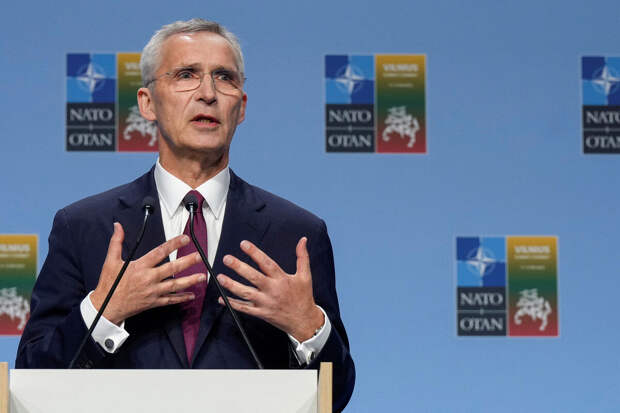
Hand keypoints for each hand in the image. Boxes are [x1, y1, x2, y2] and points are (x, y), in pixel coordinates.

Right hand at [90, 222, 205, 324]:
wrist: (106, 307)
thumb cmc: (109, 284)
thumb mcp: (110, 261)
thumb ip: (117, 242)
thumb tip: (118, 227)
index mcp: (140, 267)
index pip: (160, 252)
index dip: (173, 244)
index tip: (185, 238)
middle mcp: (148, 279)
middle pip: (171, 269)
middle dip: (187, 262)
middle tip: (199, 257)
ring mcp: (152, 292)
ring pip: (175, 286)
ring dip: (189, 281)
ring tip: (201, 276)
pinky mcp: (153, 302)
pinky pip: (170, 300)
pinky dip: (181, 298)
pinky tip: (191, 295)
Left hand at [216, 237, 323, 341]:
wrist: (304, 321)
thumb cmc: (304, 296)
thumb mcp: (305, 276)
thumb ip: (302, 257)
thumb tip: (303, 240)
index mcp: (282, 279)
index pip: (267, 263)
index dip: (255, 253)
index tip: (244, 244)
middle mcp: (272, 290)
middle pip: (253, 277)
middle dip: (239, 267)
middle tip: (227, 259)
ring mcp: (265, 303)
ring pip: (245, 293)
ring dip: (231, 285)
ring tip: (220, 277)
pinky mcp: (261, 313)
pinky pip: (244, 308)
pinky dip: (232, 304)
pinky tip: (222, 298)